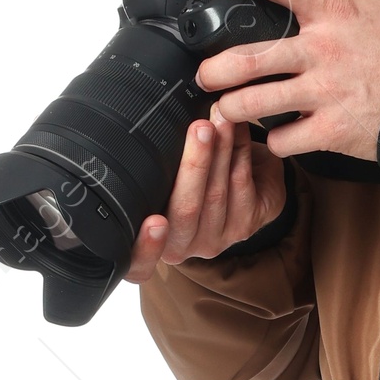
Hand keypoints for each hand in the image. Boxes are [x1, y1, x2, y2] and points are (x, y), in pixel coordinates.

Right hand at [124, 112, 285, 285]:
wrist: (243, 185)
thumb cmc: (191, 176)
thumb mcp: (164, 173)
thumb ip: (154, 166)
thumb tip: (136, 119)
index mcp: (151, 239)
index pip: (139, 261)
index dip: (146, 246)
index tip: (154, 222)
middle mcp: (182, 245)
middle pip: (186, 210)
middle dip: (195, 164)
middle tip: (199, 127)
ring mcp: (215, 239)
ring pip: (217, 194)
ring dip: (220, 150)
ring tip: (221, 117)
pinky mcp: (244, 226)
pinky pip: (242, 186)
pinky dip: (240, 151)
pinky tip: (238, 128)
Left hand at [188, 0, 379, 161]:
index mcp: (332, 13)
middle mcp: (321, 51)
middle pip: (247, 57)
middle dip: (214, 70)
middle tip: (206, 76)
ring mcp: (324, 93)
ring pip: (255, 102)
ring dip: (231, 109)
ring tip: (224, 111)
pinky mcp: (331, 131)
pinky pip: (285, 140)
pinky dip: (275, 141)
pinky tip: (278, 137)